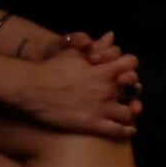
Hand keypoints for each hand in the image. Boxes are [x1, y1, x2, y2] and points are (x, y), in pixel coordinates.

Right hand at [10, 37, 140, 137]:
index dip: (129, 67)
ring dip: (130, 112)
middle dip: (131, 90)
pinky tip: (128, 130)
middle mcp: (107, 89)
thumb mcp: (74, 52)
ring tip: (128, 113)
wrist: (32, 88)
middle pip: (134, 89)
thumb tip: (111, 35)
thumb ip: (96, 46)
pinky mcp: (92, 124)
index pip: (132, 64)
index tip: (122, 72)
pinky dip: (126, 131)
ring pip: (129, 113)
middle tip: (126, 94)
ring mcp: (101, 108)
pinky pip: (117, 131)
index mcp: (105, 70)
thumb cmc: (51, 68)